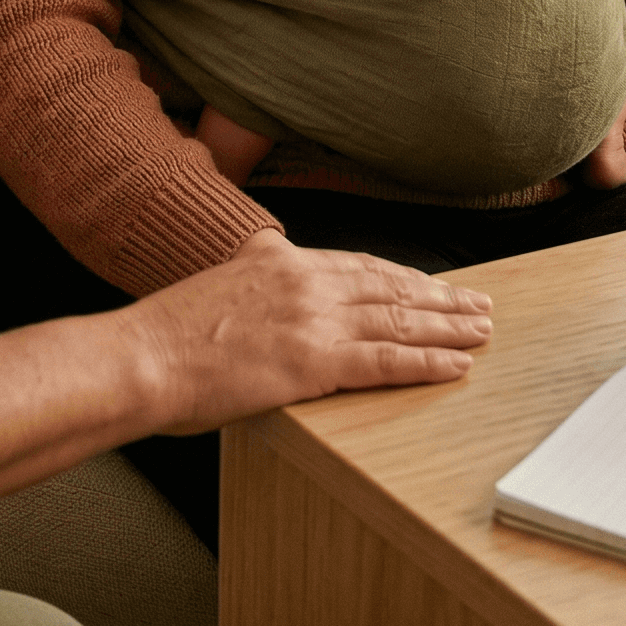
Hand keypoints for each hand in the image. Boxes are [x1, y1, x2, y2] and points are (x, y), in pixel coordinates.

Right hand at [0, 229, 489, 523]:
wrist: (143, 356)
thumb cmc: (168, 334)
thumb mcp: (215, 282)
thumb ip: (249, 273)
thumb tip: (261, 261)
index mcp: (279, 260)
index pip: (359, 266)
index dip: (403, 277)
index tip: (433, 284)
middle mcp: (304, 280)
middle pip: (389, 288)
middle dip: (441, 298)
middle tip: (480, 305)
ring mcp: (312, 319)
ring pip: (399, 321)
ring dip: (448, 327)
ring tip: (482, 332)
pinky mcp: (315, 361)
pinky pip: (387, 361)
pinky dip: (428, 362)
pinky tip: (456, 365)